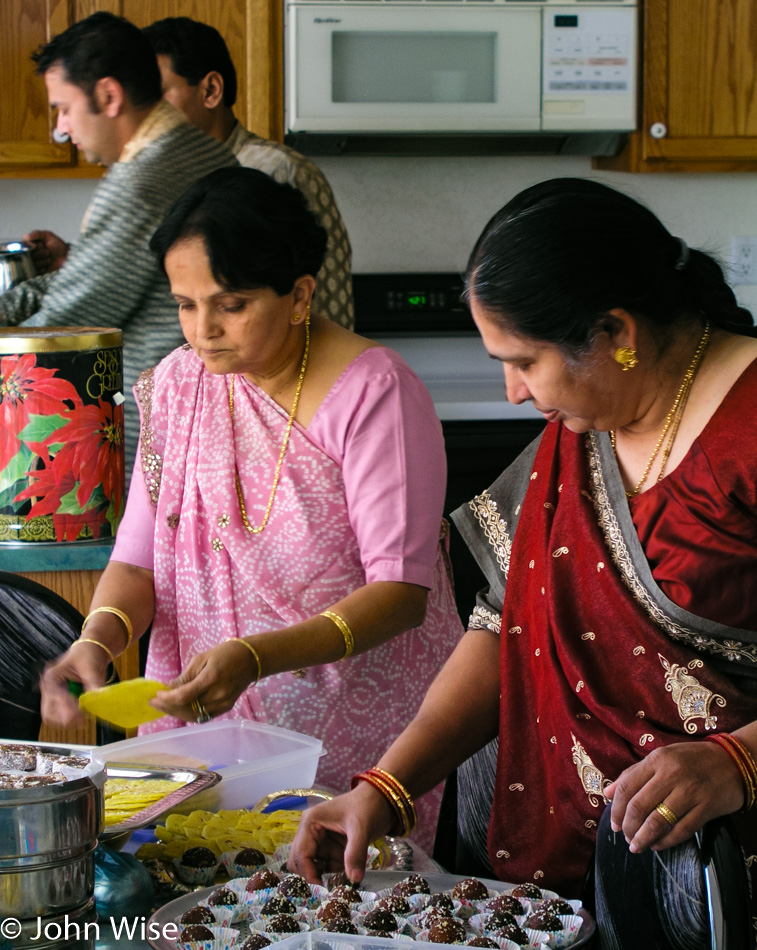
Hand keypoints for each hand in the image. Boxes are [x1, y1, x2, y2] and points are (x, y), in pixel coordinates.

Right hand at [23, 229, 68, 272]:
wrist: (66, 257)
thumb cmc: (57, 245)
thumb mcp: (48, 235)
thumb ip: (37, 234)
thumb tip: (24, 236)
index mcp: (29, 245)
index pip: (25, 246)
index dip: (35, 246)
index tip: (43, 244)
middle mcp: (28, 254)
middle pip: (28, 255)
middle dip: (41, 253)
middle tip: (48, 252)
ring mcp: (32, 263)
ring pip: (32, 263)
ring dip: (43, 261)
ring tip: (49, 259)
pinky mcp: (36, 272)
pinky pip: (35, 271)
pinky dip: (42, 269)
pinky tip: (47, 266)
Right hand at [40, 641, 110, 727]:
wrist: (91, 651)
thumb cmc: (88, 654)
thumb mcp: (91, 666)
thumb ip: (93, 682)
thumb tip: (98, 697)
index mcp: (52, 676)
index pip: (54, 696)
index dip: (66, 707)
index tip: (79, 714)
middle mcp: (49, 688)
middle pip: (48, 712)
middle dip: (65, 717)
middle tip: (83, 718)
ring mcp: (54, 696)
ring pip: (54, 717)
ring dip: (69, 720)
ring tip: (85, 715)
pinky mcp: (61, 701)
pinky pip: (62, 716)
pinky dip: (72, 718)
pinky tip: (84, 714)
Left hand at [149, 640, 257, 721]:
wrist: (252, 660)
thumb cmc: (226, 653)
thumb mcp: (202, 658)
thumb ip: (186, 676)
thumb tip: (169, 688)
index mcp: (211, 679)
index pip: (184, 696)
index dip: (167, 698)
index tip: (155, 694)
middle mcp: (217, 695)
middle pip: (187, 709)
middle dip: (167, 707)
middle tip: (154, 702)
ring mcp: (223, 704)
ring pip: (194, 716)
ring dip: (176, 713)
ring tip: (163, 706)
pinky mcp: (225, 708)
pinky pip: (203, 716)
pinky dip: (188, 714)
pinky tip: (179, 708)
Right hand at [287, 783, 396, 884]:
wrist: (381, 800)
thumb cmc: (367, 806)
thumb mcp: (361, 827)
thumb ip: (355, 853)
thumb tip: (354, 880)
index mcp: (311, 822)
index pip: (301, 854)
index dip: (308, 873)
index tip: (321, 889)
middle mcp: (310, 832)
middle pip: (300, 862)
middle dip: (313, 876)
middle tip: (328, 888)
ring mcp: (320, 840)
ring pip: (313, 866)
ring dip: (325, 876)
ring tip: (342, 880)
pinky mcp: (330, 847)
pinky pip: (326, 866)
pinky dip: (333, 873)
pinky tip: (348, 874)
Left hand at [605, 740, 744, 853]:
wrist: (732, 761)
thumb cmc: (691, 759)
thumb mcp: (661, 757)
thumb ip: (633, 773)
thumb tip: (607, 793)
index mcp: (657, 760)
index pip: (626, 787)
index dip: (616, 809)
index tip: (613, 823)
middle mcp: (671, 775)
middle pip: (639, 806)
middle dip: (628, 827)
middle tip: (625, 837)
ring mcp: (690, 792)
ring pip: (657, 821)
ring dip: (643, 838)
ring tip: (637, 846)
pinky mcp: (706, 808)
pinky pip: (681, 830)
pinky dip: (665, 842)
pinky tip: (657, 845)